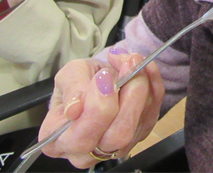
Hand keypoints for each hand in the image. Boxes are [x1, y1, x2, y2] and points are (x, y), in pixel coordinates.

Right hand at [40, 50, 163, 168]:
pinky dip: (154, 86)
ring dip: (140, 88)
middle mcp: (87, 152)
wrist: (99, 78)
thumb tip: (74, 109)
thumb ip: (72, 88)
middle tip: (127, 65)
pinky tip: (145, 67)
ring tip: (132, 60)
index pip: (81, 138)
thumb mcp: (69, 74)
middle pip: (116, 136)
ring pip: (138, 126)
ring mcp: (117, 146)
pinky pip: (153, 112)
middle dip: (127, 97)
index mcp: (58, 140)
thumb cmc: (79, 80)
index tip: (104, 77)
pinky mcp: (140, 133)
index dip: (97, 109)